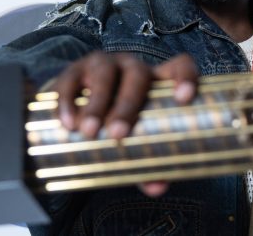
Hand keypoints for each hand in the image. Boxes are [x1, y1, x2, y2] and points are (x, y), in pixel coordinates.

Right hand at [53, 52, 198, 196]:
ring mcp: (102, 65)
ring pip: (104, 75)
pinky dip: (68, 103)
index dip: (185, 76)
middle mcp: (131, 67)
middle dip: (128, 104)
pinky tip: (68, 123)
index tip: (185, 98)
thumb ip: (147, 163)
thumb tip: (157, 187)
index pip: (179, 66)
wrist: (75, 110)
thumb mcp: (134, 139)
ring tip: (89, 131)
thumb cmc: (117, 124)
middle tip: (118, 134)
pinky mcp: (72, 71)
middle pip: (137, 75)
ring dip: (97, 103)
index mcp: (156, 80)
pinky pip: (70, 82)